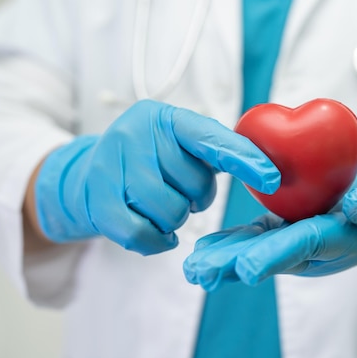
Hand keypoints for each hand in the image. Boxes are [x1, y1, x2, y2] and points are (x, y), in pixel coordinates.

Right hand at [34, 100, 280, 254]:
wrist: (85, 177)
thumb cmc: (149, 162)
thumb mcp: (179, 145)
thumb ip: (214, 150)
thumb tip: (266, 169)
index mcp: (165, 117)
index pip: (212, 139)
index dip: (244, 160)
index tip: (271, 179)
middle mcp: (135, 134)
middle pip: (194, 184)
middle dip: (196, 196)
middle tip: (179, 190)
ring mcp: (111, 165)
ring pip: (171, 211)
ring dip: (175, 218)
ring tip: (162, 206)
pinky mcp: (96, 200)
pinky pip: (143, 233)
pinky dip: (157, 240)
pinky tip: (156, 231)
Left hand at [183, 169, 356, 290]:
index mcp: (338, 239)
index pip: (303, 246)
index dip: (274, 255)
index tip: (245, 269)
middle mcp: (313, 248)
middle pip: (271, 255)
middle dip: (235, 264)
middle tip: (201, 272)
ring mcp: (297, 242)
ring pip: (258, 250)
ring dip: (224, 258)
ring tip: (193, 267)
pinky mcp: (288, 231)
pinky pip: (257, 238)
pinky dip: (231, 243)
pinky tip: (204, 248)